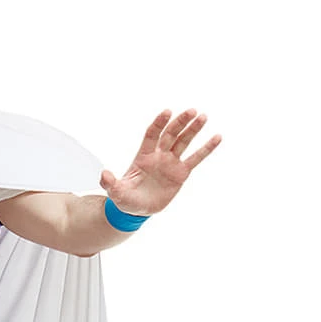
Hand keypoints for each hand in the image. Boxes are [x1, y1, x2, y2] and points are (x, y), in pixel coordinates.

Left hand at [99, 109, 221, 215]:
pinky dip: (206, 148)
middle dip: (180, 122)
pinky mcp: (181, 173)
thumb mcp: (116, 193)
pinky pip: (196, 158)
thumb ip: (110, 183)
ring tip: (203, 117)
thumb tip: (104, 174)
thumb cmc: (125, 199)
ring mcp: (171, 162)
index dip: (159, 123)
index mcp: (143, 156)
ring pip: (184, 142)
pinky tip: (217, 137)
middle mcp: (159, 155)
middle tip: (191, 111)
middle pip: (170, 134)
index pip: (152, 134)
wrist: (137, 210)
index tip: (167, 112)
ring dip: (193, 129)